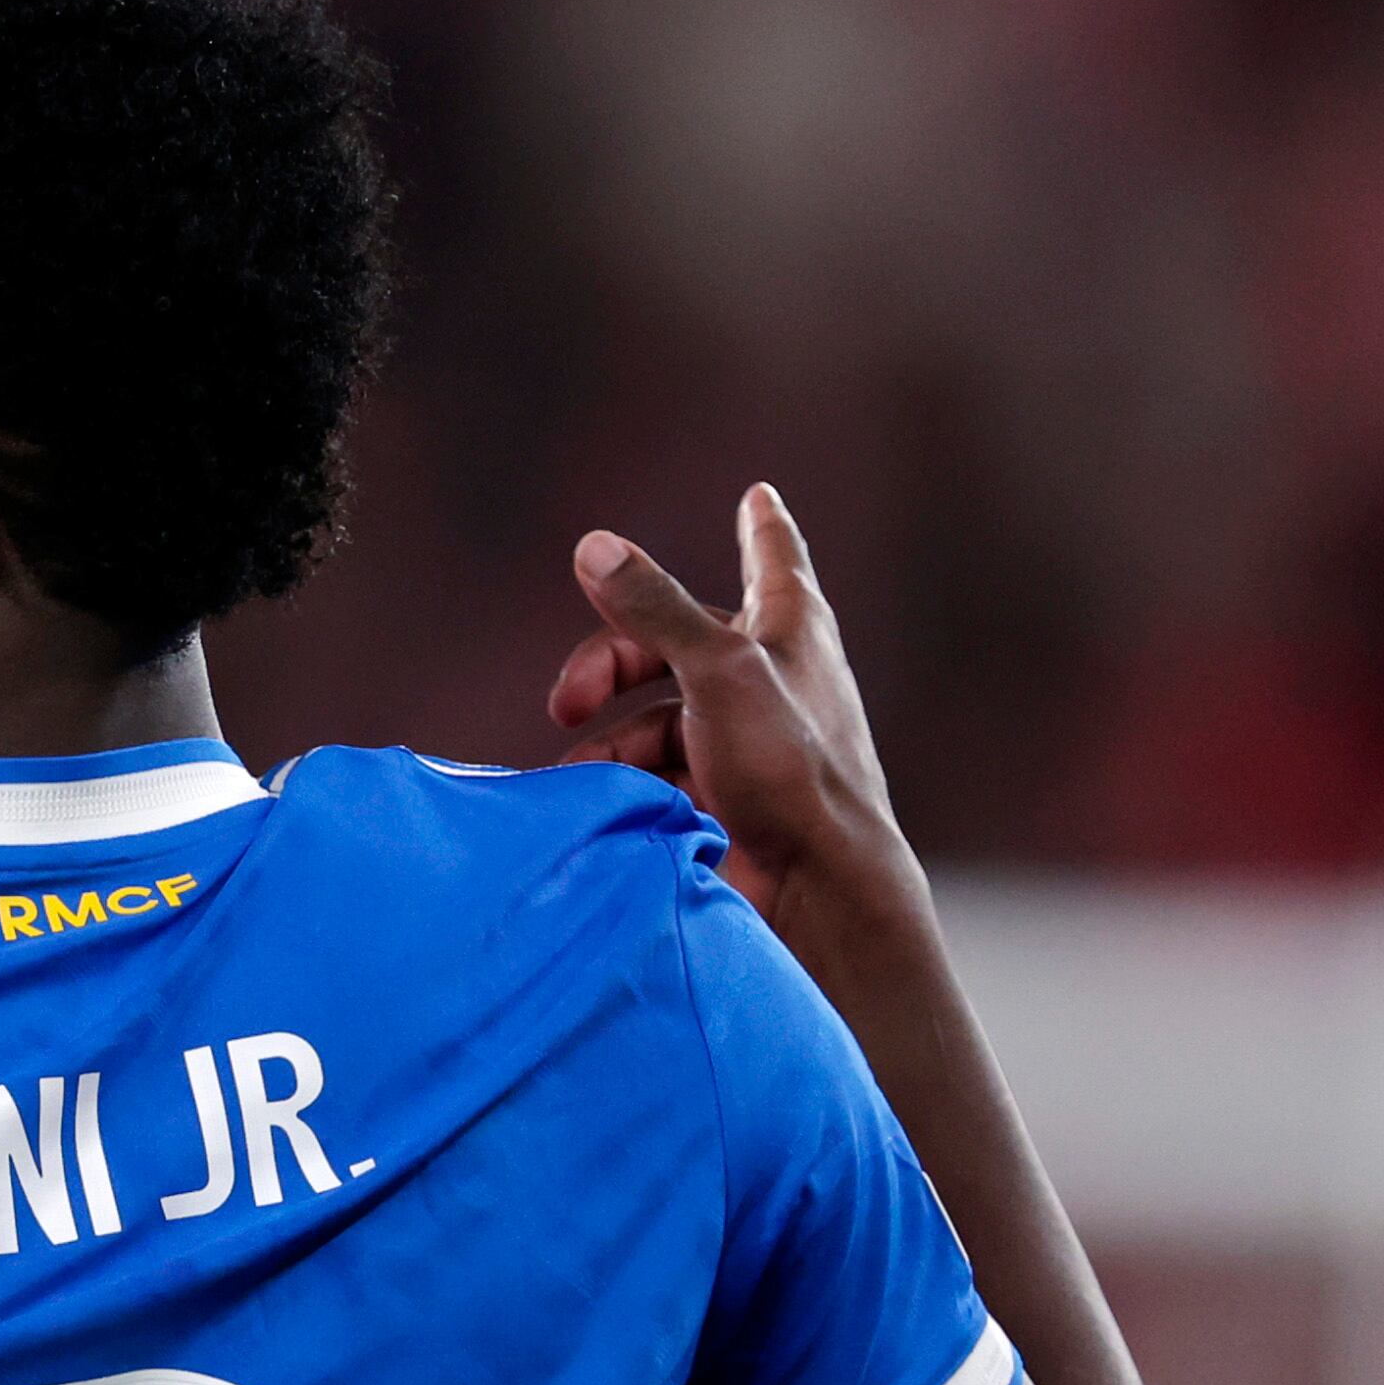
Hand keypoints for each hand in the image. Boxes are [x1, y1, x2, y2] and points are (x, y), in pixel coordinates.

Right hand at [547, 484, 917, 927]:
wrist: (817, 889)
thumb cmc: (789, 769)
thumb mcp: (716, 670)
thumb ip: (654, 609)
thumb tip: (593, 546)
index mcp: (790, 628)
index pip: (772, 554)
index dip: (760, 525)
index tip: (759, 495)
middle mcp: (772, 678)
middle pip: (674, 643)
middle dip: (611, 664)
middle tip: (566, 703)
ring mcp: (748, 741)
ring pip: (657, 718)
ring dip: (610, 743)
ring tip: (585, 778)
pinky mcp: (726, 798)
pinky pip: (660, 774)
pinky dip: (626, 784)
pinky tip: (608, 806)